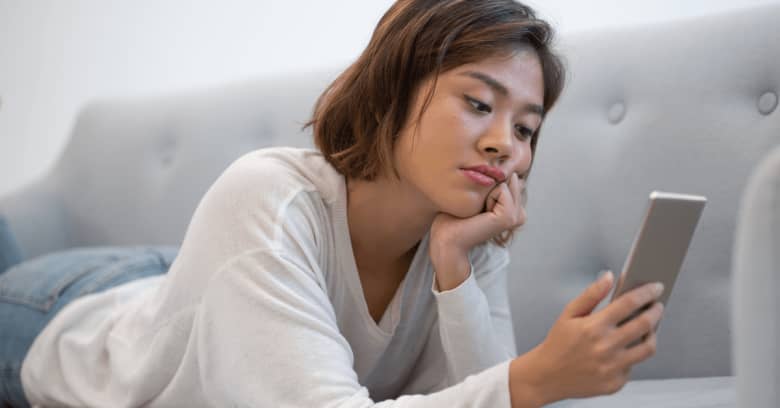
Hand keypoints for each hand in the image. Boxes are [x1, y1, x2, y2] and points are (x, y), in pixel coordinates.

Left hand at [428, 173, 525, 288]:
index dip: (488, 182)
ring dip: (488, 190)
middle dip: (490, 185)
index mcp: (513, 209)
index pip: (507, 176)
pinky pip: (502, 189)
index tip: (476, 203)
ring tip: (478, 211)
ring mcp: (516, 216)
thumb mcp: (476, 193)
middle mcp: (517, 213)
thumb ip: (493, 182)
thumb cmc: (454, 216)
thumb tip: (510, 172)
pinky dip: (488, 195)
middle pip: (509, 177)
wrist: (446, 238)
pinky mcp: (509, 218)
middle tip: (476, 209)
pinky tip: (481, 213)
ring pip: (506, 181)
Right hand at [509, 272, 665, 405]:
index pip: (629, 303)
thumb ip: (591, 294)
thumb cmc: (558, 343)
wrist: (547, 376)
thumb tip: (609, 277)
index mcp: (594, 327)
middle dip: (656, 311)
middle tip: (657, 306)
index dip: (646, 292)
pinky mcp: (615, 382)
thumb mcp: (569, 314)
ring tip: (649, 327)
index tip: (656, 287)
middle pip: (645, 324)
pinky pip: (633, 366)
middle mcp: (605, 347)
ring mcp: (612, 367)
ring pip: (647, 348)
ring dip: (653, 334)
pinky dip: (633, 355)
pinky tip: (626, 348)